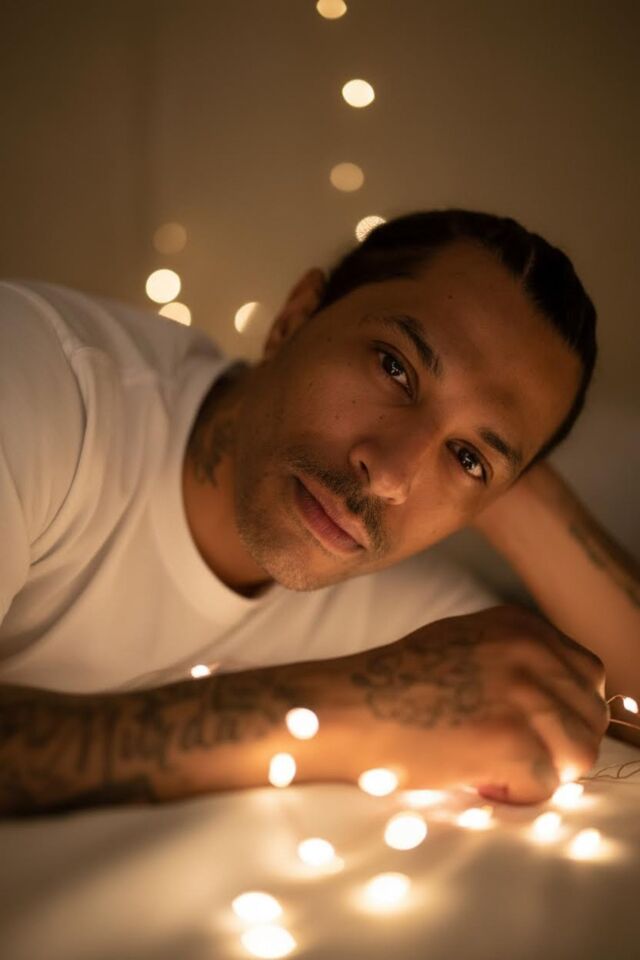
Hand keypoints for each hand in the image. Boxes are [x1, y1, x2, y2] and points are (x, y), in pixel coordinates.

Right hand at [285, 604, 608, 803]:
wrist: (348, 709)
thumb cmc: (394, 687)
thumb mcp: (464, 646)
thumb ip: (515, 662)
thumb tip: (559, 705)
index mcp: (521, 625)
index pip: (587, 676)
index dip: (562, 712)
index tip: (527, 729)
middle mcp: (531, 650)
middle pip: (590, 716)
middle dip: (557, 744)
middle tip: (505, 753)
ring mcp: (525, 694)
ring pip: (580, 754)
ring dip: (542, 770)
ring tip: (491, 764)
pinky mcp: (515, 741)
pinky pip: (546, 786)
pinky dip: (514, 793)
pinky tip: (474, 776)